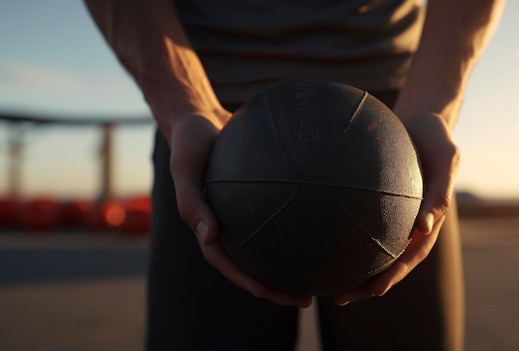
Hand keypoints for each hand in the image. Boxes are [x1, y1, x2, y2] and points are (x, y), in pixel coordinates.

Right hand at [168, 114, 312, 307]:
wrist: (198, 118)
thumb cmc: (189, 144)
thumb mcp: (184, 169)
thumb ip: (192, 202)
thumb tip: (209, 237)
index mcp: (211, 229)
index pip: (235, 270)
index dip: (258, 287)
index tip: (285, 298)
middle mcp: (229, 227)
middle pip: (256, 266)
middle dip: (280, 286)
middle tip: (310, 296)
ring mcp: (243, 213)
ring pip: (269, 244)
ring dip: (290, 260)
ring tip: (321, 271)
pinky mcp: (256, 195)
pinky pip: (279, 211)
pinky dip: (296, 220)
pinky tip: (323, 217)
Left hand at [334, 113, 459, 304]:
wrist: (423, 118)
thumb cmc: (437, 137)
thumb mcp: (446, 159)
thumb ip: (440, 191)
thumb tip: (423, 227)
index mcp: (429, 220)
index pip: (410, 256)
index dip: (393, 275)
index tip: (375, 291)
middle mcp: (410, 222)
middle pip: (389, 261)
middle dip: (368, 283)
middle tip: (341, 298)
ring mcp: (395, 214)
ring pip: (374, 247)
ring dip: (356, 267)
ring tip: (328, 282)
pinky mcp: (379, 201)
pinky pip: (363, 222)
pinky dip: (348, 236)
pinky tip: (325, 241)